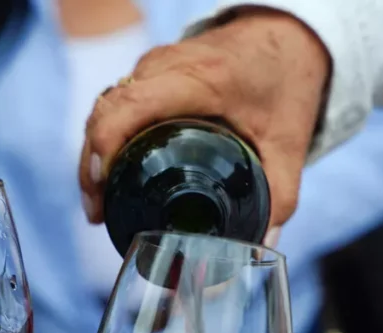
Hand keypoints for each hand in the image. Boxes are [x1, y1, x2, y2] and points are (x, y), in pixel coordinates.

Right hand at [79, 9, 330, 237]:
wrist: (285, 36)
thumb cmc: (286, 82)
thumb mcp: (289, 141)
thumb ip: (280, 194)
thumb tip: (262, 245)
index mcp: (201, 79)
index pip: (134, 104)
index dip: (107, 143)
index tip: (102, 184)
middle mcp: (167, 65)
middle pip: (108, 109)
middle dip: (93, 163)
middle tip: (96, 212)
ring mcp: (154, 64)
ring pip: (104, 104)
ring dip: (94, 153)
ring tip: (97, 204)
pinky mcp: (150, 70)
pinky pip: (114, 101)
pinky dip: (105, 137)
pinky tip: (108, 175)